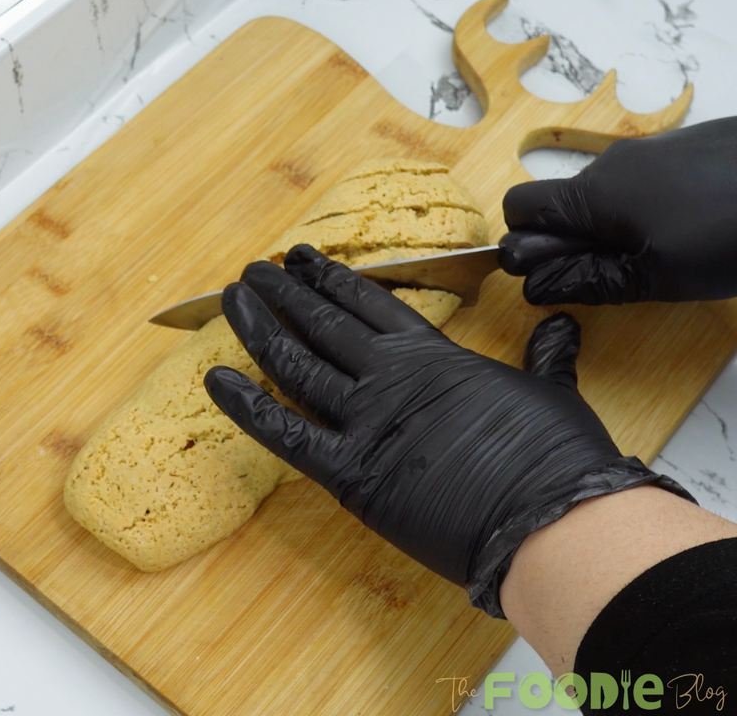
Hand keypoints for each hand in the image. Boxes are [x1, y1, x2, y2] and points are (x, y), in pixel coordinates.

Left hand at [203, 245, 692, 616]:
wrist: (552, 517)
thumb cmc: (558, 458)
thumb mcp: (552, 392)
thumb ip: (546, 356)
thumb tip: (559, 327)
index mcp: (433, 357)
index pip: (369, 303)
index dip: (331, 278)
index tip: (302, 257)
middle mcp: (389, 378)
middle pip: (323, 323)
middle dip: (285, 293)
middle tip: (254, 270)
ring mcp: (365, 422)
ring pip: (296, 364)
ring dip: (259, 328)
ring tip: (233, 298)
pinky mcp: (348, 474)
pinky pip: (284, 434)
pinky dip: (247, 407)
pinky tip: (216, 379)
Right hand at [499, 116, 736, 304]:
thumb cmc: (729, 233)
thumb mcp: (654, 277)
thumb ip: (585, 279)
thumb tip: (532, 284)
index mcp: (591, 193)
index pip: (517, 209)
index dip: (527, 244)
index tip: (560, 271)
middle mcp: (611, 162)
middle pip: (564, 203)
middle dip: (579, 239)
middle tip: (627, 273)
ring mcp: (652, 148)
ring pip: (610, 193)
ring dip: (622, 225)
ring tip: (677, 251)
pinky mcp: (690, 144)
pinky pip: (649, 178)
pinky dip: (658, 206)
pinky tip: (704, 225)